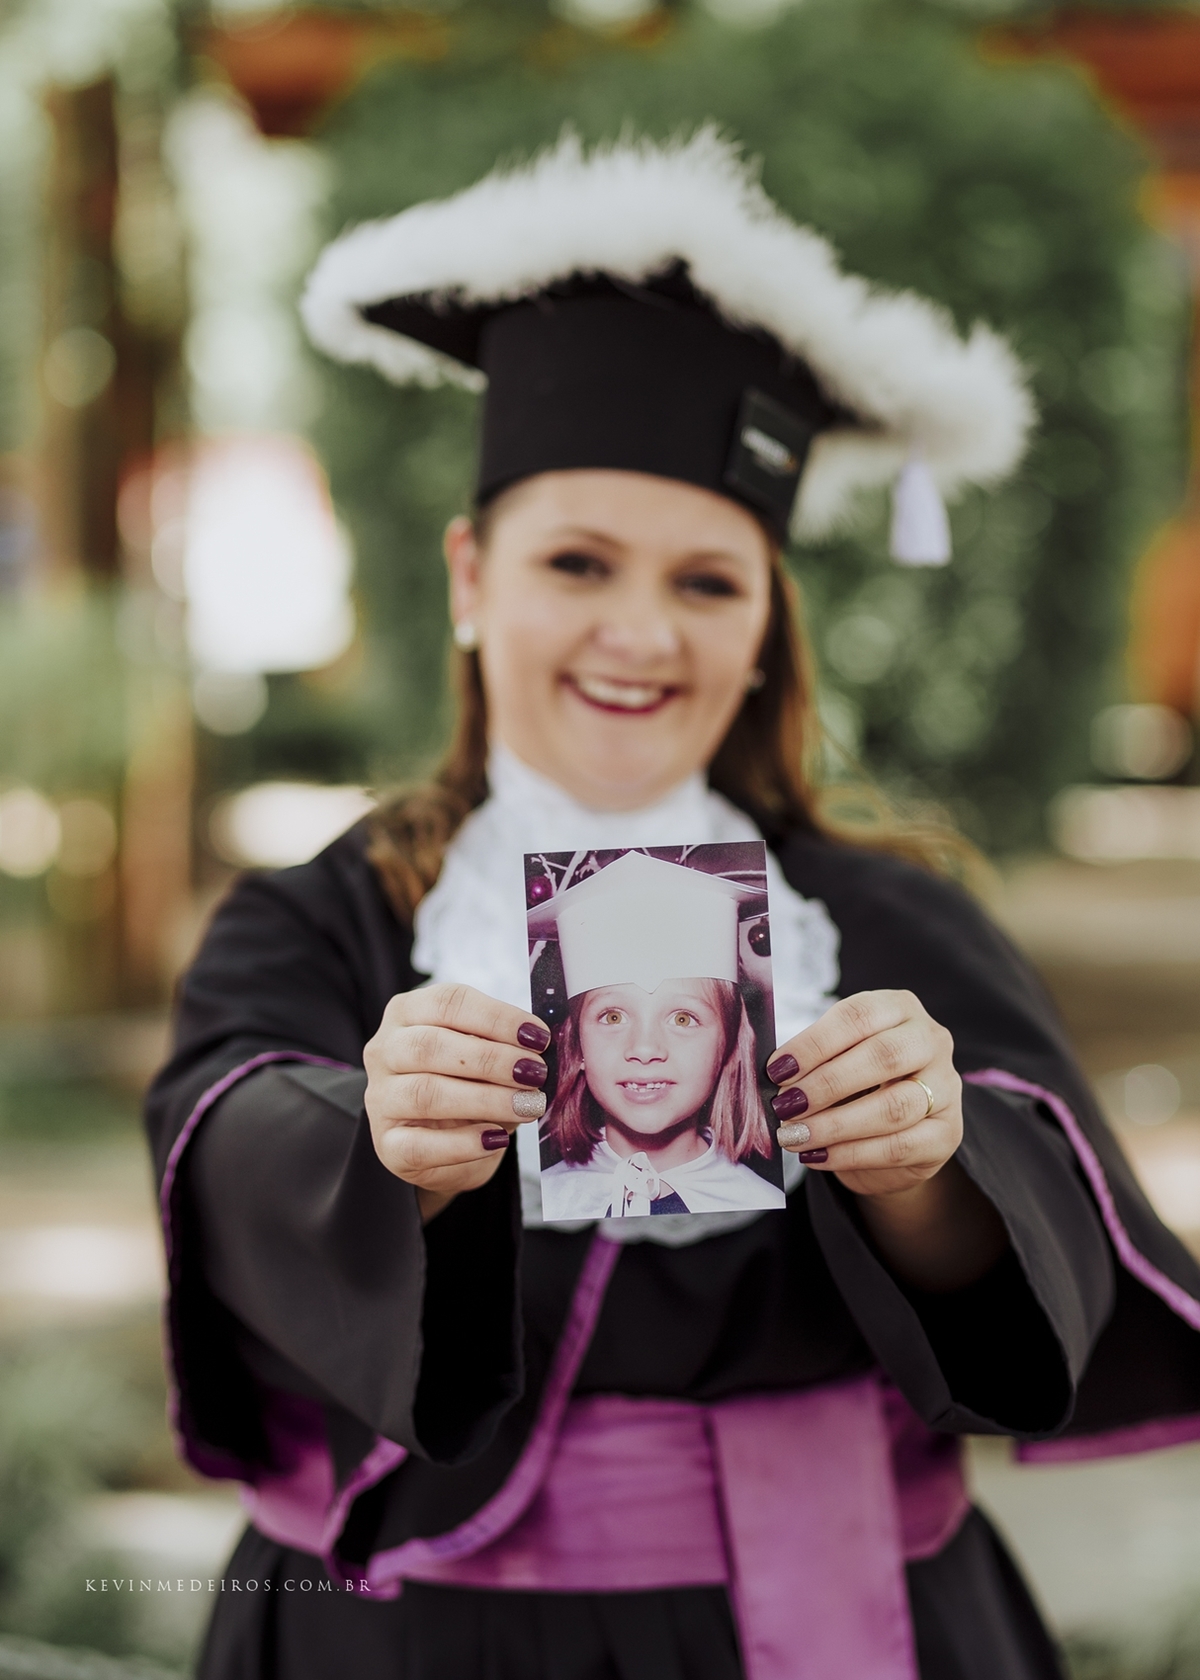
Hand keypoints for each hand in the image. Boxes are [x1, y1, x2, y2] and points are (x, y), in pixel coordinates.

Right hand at [364, 983, 550, 1205]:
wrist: (447, 1144)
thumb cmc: (470, 1084)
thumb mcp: (485, 1056)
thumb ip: (504, 1044)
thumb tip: (540, 1045)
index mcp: (407, 1013)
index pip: (448, 1003)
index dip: (497, 1018)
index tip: (538, 1036)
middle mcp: (384, 1050)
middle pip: (431, 1045)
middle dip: (492, 1059)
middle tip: (535, 1073)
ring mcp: (380, 1099)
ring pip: (426, 1093)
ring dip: (485, 1099)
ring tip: (528, 1105)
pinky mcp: (388, 1146)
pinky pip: (421, 1145)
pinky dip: (464, 1143)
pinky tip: (495, 1139)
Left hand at [768, 991, 1004, 1290]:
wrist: (896, 1136)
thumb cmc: (857, 1084)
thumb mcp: (837, 1057)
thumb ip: (813, 1058)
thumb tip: (772, 1074)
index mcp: (900, 1008)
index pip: (858, 1016)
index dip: (815, 1042)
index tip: (777, 1069)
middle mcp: (931, 1041)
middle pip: (883, 1057)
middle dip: (826, 1083)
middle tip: (785, 1105)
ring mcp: (946, 1088)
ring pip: (893, 1107)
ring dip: (835, 1125)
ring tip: (794, 1136)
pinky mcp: (947, 1135)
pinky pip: (899, 1146)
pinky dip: (851, 1154)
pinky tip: (817, 1155)